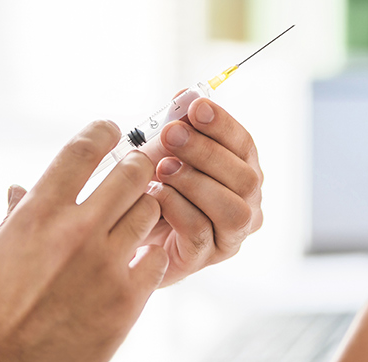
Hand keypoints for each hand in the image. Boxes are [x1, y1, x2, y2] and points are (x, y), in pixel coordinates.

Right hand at [0, 121, 168, 361]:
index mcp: (40, 211)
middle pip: (132, 172)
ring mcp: (106, 263)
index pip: (83, 150)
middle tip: (137, 172)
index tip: (112, 131)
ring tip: (138, 217)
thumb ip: (17, 215)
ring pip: (151, 211)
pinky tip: (140, 258)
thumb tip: (19, 187)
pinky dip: (152, 252)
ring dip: (148, 209)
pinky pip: (158, 256)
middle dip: (139, 166)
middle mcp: (77, 229)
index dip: (104, 132)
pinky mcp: (128, 298)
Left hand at [138, 98, 262, 286]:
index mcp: (241, 173)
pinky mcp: (203, 260)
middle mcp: (246, 206)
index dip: (223, 125)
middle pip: (245, 179)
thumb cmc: (151, 187)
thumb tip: (186, 95)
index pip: (245, 146)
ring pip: (232, 211)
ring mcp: (228, 238)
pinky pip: (201, 234)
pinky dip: (178, 209)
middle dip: (207, 153)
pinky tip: (156, 196)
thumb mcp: (162, 151)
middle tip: (171, 135)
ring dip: (196, 183)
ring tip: (163, 169)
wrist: (121, 234)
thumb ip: (178, 125)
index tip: (195, 107)